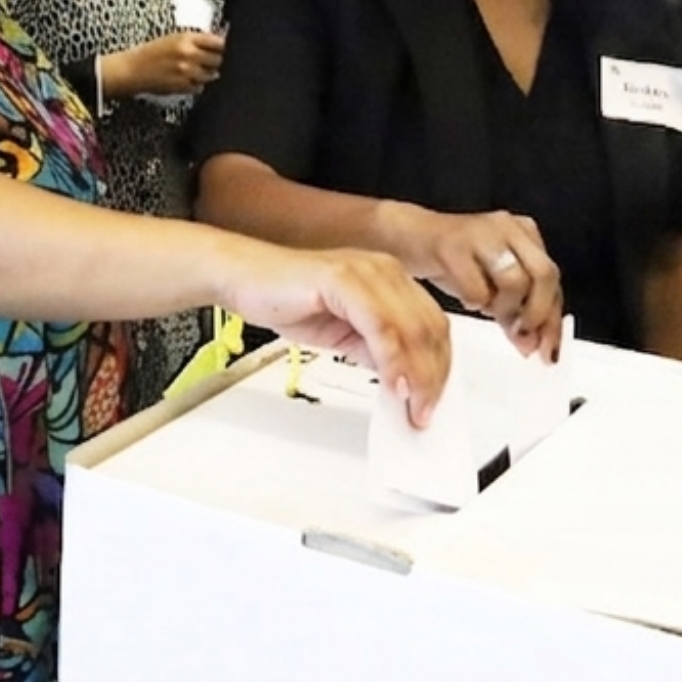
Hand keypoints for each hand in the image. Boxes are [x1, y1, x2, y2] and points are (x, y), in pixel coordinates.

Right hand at [103, 30, 224, 97]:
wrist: (131, 70)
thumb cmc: (148, 53)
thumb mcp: (172, 38)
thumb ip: (195, 41)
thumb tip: (217, 44)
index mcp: (186, 39)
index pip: (218, 42)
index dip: (221, 46)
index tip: (221, 48)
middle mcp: (188, 55)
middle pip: (218, 59)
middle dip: (215, 60)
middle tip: (208, 60)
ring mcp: (186, 72)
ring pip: (211, 75)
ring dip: (207, 73)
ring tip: (194, 70)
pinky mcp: (183, 86)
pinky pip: (200, 87)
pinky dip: (197, 84)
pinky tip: (187, 79)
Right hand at [217, 244, 451, 426]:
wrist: (242, 278)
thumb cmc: (285, 299)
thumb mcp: (343, 334)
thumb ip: (374, 351)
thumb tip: (400, 382)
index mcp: (389, 279)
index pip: (433, 325)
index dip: (440, 366)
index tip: (434, 400)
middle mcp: (384, 270)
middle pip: (430, 328)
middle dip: (433, 377)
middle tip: (424, 411)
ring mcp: (366, 272)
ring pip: (411, 329)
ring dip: (417, 375)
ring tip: (411, 405)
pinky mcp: (343, 280)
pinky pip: (381, 326)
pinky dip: (391, 360)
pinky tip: (392, 384)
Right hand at [377, 203, 563, 360]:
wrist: (403, 238)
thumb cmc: (450, 262)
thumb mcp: (490, 286)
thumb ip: (514, 311)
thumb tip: (532, 346)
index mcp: (524, 234)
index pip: (552, 280)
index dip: (553, 319)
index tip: (548, 351)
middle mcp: (509, 228)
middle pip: (544, 274)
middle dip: (536, 313)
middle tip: (521, 334)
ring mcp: (482, 233)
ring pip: (514, 281)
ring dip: (503, 308)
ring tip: (485, 309)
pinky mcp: (452, 245)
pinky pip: (476, 288)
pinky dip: (473, 301)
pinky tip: (465, 298)